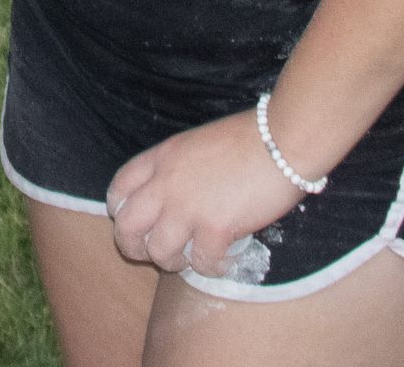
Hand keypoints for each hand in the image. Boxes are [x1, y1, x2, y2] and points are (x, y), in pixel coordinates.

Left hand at [104, 111, 310, 282]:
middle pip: (126, 227)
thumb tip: (177, 199)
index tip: (136, 223)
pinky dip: (212, 267)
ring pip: (158, 252)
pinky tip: (225, 259)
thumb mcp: (199, 143)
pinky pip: (201, 263)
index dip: (121, 211)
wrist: (284, 139)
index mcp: (162, 157)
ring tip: (192, 258)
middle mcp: (167, 183)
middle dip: (134, 247)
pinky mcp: (215, 228)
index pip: (119, 188)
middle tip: (153, 254)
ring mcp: (188, 207)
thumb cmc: (251, 137)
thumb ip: (179, 169)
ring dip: (174, 261)